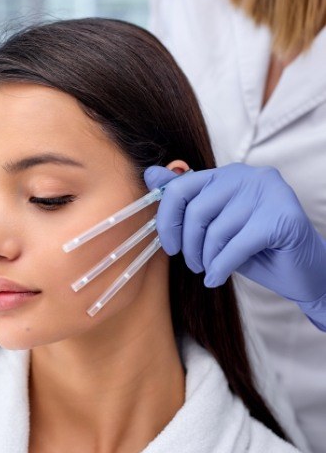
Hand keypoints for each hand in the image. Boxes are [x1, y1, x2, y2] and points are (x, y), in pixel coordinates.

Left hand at [144, 163, 325, 305]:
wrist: (303, 271)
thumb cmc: (254, 248)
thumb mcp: (212, 224)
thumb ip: (184, 199)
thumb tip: (149, 175)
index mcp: (228, 174)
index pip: (181, 186)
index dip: (167, 219)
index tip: (170, 246)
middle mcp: (249, 176)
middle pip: (197, 211)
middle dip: (189, 245)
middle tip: (193, 265)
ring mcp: (269, 193)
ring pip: (216, 231)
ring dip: (206, 259)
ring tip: (209, 270)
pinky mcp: (283, 217)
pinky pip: (235, 247)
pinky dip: (221, 268)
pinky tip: (217, 279)